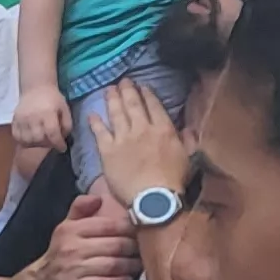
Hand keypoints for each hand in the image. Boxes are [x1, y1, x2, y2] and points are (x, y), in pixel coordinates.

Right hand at [13, 89, 72, 155]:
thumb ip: (67, 124)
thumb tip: (63, 138)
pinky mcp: (14, 120)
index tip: (62, 148)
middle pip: (38, 138)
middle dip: (47, 144)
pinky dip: (24, 141)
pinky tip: (31, 138)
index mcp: (47, 113)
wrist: (36, 88)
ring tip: (42, 140)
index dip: (58, 144)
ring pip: (26, 140)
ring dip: (35, 144)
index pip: (52, 133)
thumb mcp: (65, 109)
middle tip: (51, 142)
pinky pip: (16, 136)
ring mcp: (21, 119)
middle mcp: (33, 116)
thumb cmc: (53, 99)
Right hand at [20, 193, 143, 279]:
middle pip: (115, 246)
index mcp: (71, 229)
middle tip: (147, 248)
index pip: (109, 225)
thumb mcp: (66, 226)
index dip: (130, 228)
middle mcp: (71, 248)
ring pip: (112, 265)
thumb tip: (98, 198)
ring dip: (131, 265)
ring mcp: (73, 269)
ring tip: (141, 263)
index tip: (144, 230)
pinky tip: (128, 278)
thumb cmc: (62, 249)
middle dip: (135, 247)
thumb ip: (80, 208)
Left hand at [91, 80, 185, 205]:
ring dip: (112, 99)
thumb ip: (186, 139)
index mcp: (163, 129)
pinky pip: (100, 132)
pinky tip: (92, 114)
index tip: (142, 86)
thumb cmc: (173, 180)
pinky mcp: (108, 151)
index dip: (147, 94)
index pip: (154, 106)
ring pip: (116, 113)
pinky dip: (95, 122)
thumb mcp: (188, 156)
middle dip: (127, 90)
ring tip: (109, 90)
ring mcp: (123, 138)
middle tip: (123, 81)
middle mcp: (142, 128)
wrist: (153, 198)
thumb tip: (187, 128)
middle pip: (133, 104)